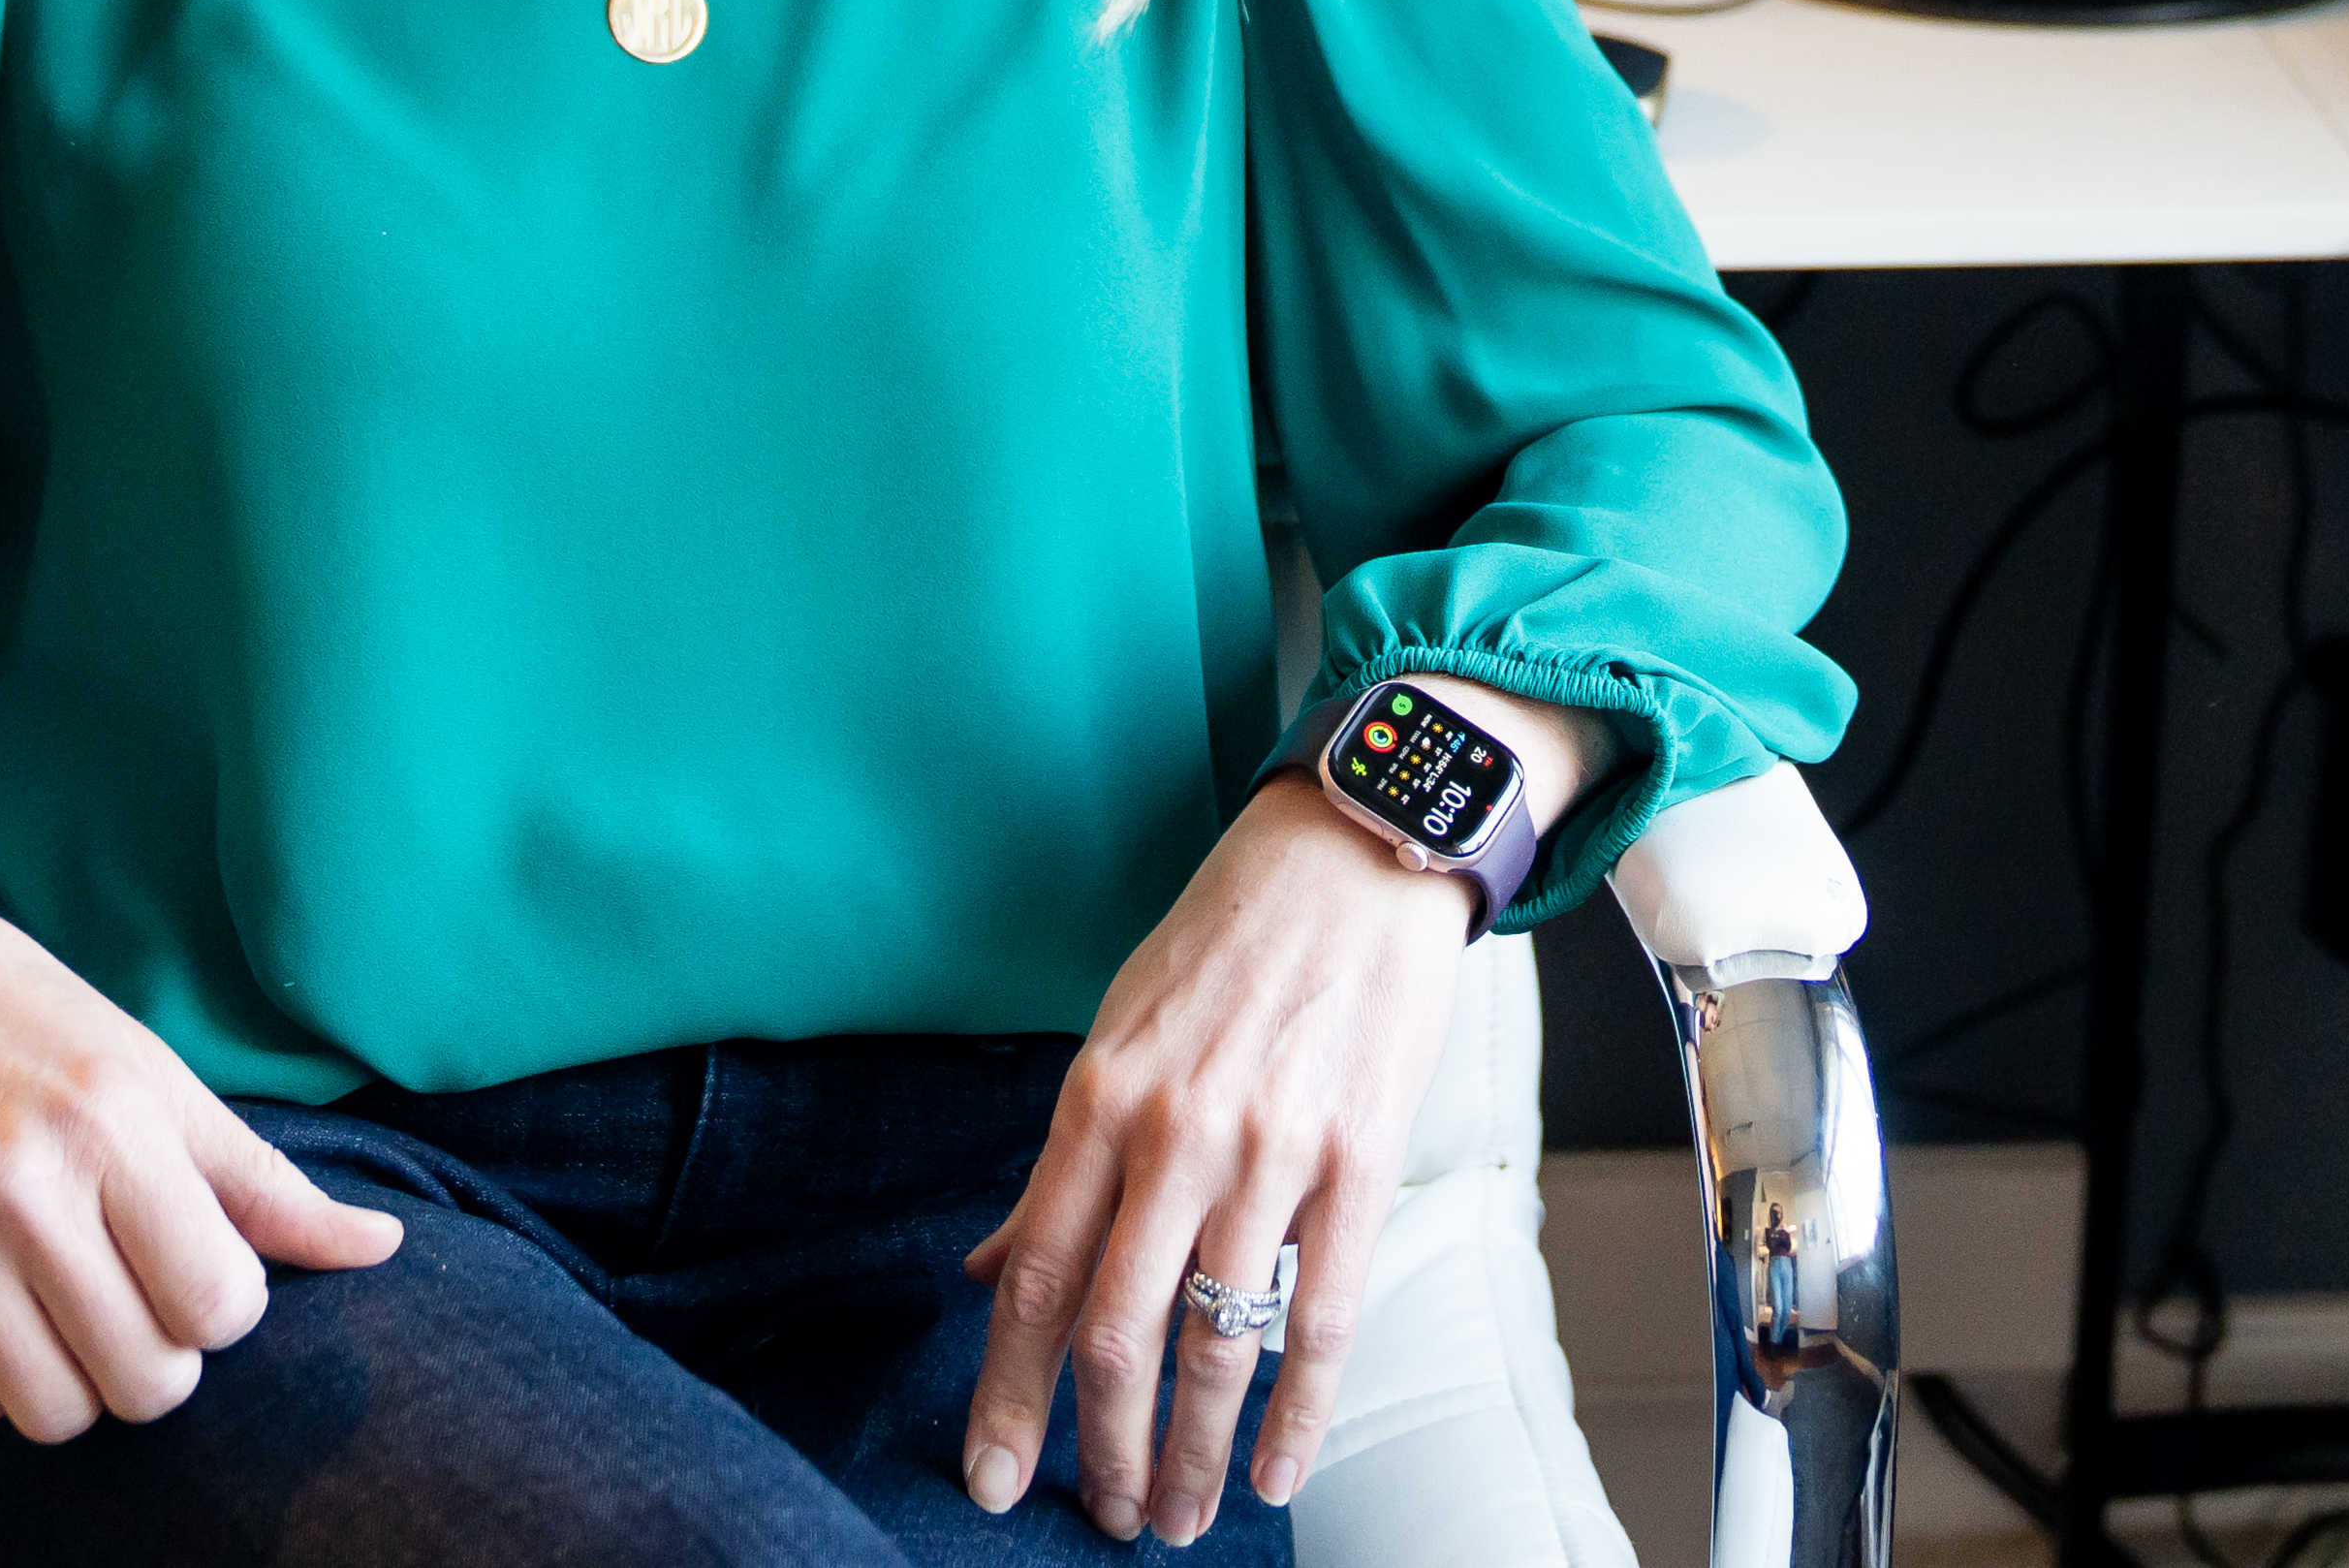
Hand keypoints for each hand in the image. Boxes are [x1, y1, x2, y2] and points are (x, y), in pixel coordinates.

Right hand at [0, 718, 400, 1438]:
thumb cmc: (9, 1010)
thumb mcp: (151, 1070)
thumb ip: (262, 1179)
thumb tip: (379, 1246)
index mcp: (114, 1123)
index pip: (221, 1307)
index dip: (226, 1305)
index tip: (198, 1265)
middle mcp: (20, 1187)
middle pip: (144, 1380)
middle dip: (160, 1357)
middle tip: (135, 1300)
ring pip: (51, 1413)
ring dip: (76, 1380)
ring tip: (64, 1310)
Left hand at [960, 682, 1603, 1543]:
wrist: (1358, 849)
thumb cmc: (1229, 938)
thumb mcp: (1117, 1032)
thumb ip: (1060, 1167)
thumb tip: (988, 1268)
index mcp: (1098, 1101)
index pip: (1033, 1277)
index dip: (1007, 1393)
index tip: (993, 1476)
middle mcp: (1174, 1133)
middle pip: (1115, 1331)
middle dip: (1105, 1450)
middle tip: (1108, 1520)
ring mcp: (1271, 1150)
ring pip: (1217, 1340)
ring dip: (1194, 1451)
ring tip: (1186, 1517)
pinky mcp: (1359, 1158)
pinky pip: (1325, 1314)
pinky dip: (1300, 1409)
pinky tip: (1278, 1470)